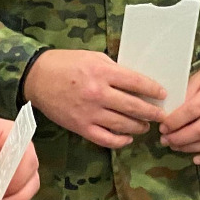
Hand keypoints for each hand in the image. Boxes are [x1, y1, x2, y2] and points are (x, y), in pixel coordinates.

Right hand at [23, 49, 166, 148]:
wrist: (37, 77)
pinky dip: (120, 141)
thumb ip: (114, 69)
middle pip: (134, 106)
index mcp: (102, 72)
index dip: (153, 90)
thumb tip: (135, 83)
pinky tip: (128, 137)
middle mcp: (98, 93)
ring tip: (146, 125)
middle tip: (162, 115)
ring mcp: (89, 112)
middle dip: (152, 112)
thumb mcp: (93, 58)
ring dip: (139, 126)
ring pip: (123, 125)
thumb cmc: (66, 63)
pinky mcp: (80, 127)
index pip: (136, 83)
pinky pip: (106, 139)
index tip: (163, 94)